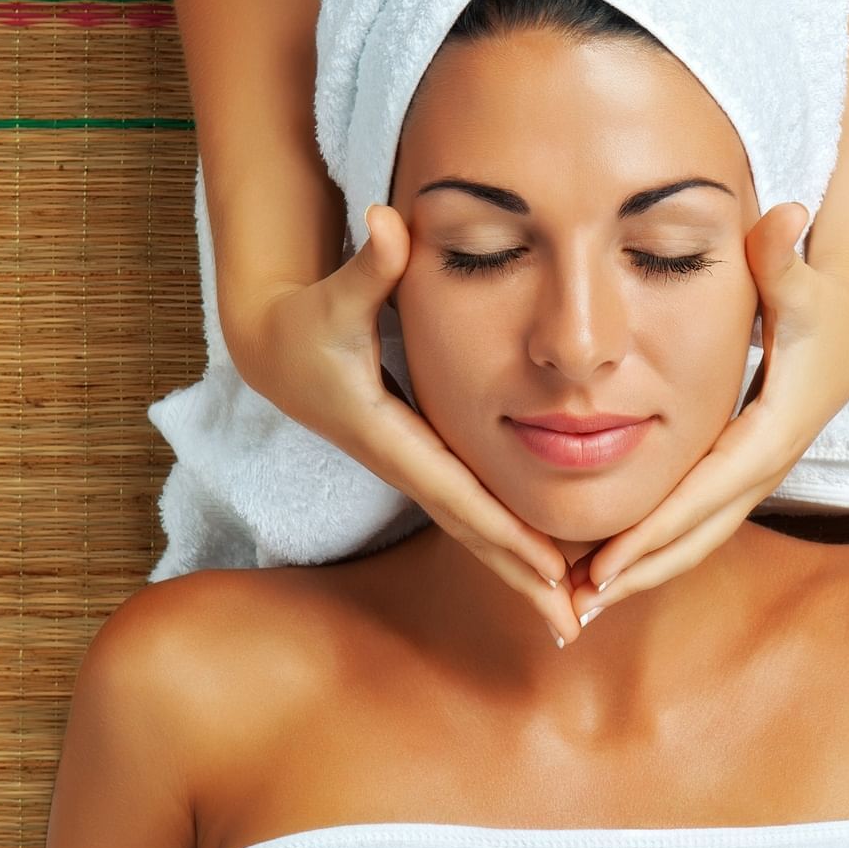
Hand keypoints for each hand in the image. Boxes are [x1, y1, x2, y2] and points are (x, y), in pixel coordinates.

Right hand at [225, 204, 584, 644]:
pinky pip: (474, 510)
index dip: (505, 533)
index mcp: (392, 435)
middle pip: (474, 531)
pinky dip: (508, 542)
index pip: (460, 493)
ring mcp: (417, 466)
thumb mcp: (335, 293)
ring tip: (571, 612)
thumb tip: (387, 222)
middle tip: (574, 624)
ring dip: (520, 572)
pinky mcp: (424, 459)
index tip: (548, 571)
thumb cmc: (307, 320)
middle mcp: (408, 461)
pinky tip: (547, 565)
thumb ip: (368, 264)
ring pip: (476, 529)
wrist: (274, 349)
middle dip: (522, 578)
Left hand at [563, 201, 848, 631]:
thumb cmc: (822, 297)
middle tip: (575, 607)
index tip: (603, 567)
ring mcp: (754, 470)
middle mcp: (762, 462)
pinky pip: (696, 519)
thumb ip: (785, 255)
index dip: (653, 533)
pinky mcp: (742, 467)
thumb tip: (788, 215)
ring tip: (580, 600)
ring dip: (642, 571)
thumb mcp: (803, 277)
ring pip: (696, 537)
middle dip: (638, 574)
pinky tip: (610, 563)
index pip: (703, 495)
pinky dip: (656, 547)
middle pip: (696, 536)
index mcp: (770, 430)